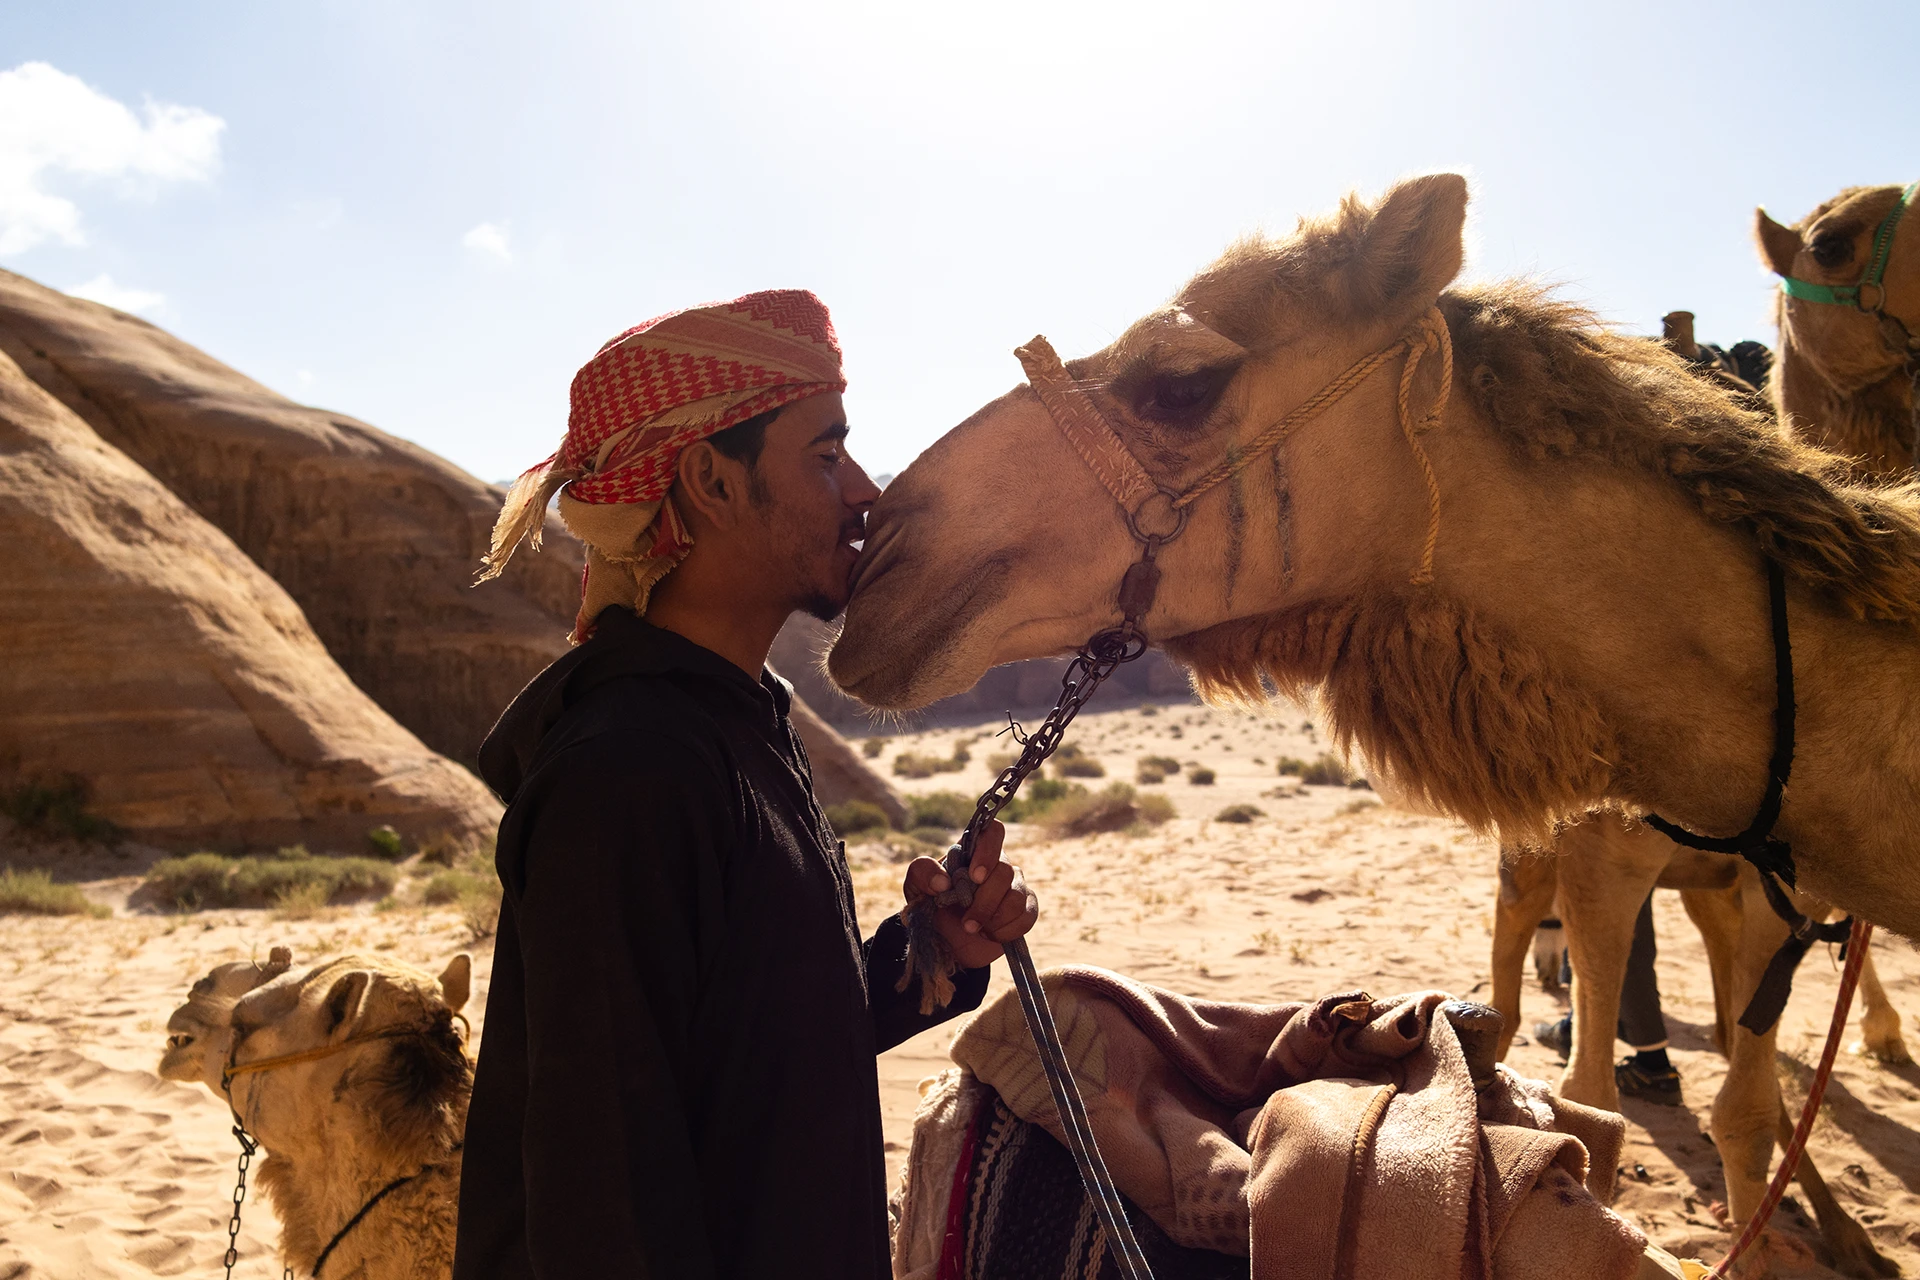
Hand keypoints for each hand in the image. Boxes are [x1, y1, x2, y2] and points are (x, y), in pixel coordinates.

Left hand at [902, 820, 1038, 969]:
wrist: (944, 942)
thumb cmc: (931, 907)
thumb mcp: (915, 887)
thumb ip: (921, 873)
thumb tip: (943, 881)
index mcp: (973, 852)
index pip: (993, 831)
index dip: (988, 851)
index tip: (975, 876)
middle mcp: (997, 865)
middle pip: (1005, 871)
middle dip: (985, 902)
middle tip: (967, 923)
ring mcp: (1014, 887)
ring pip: (1017, 896)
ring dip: (994, 919)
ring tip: (975, 930)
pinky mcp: (1024, 911)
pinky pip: (1027, 916)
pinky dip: (1006, 931)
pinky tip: (989, 935)